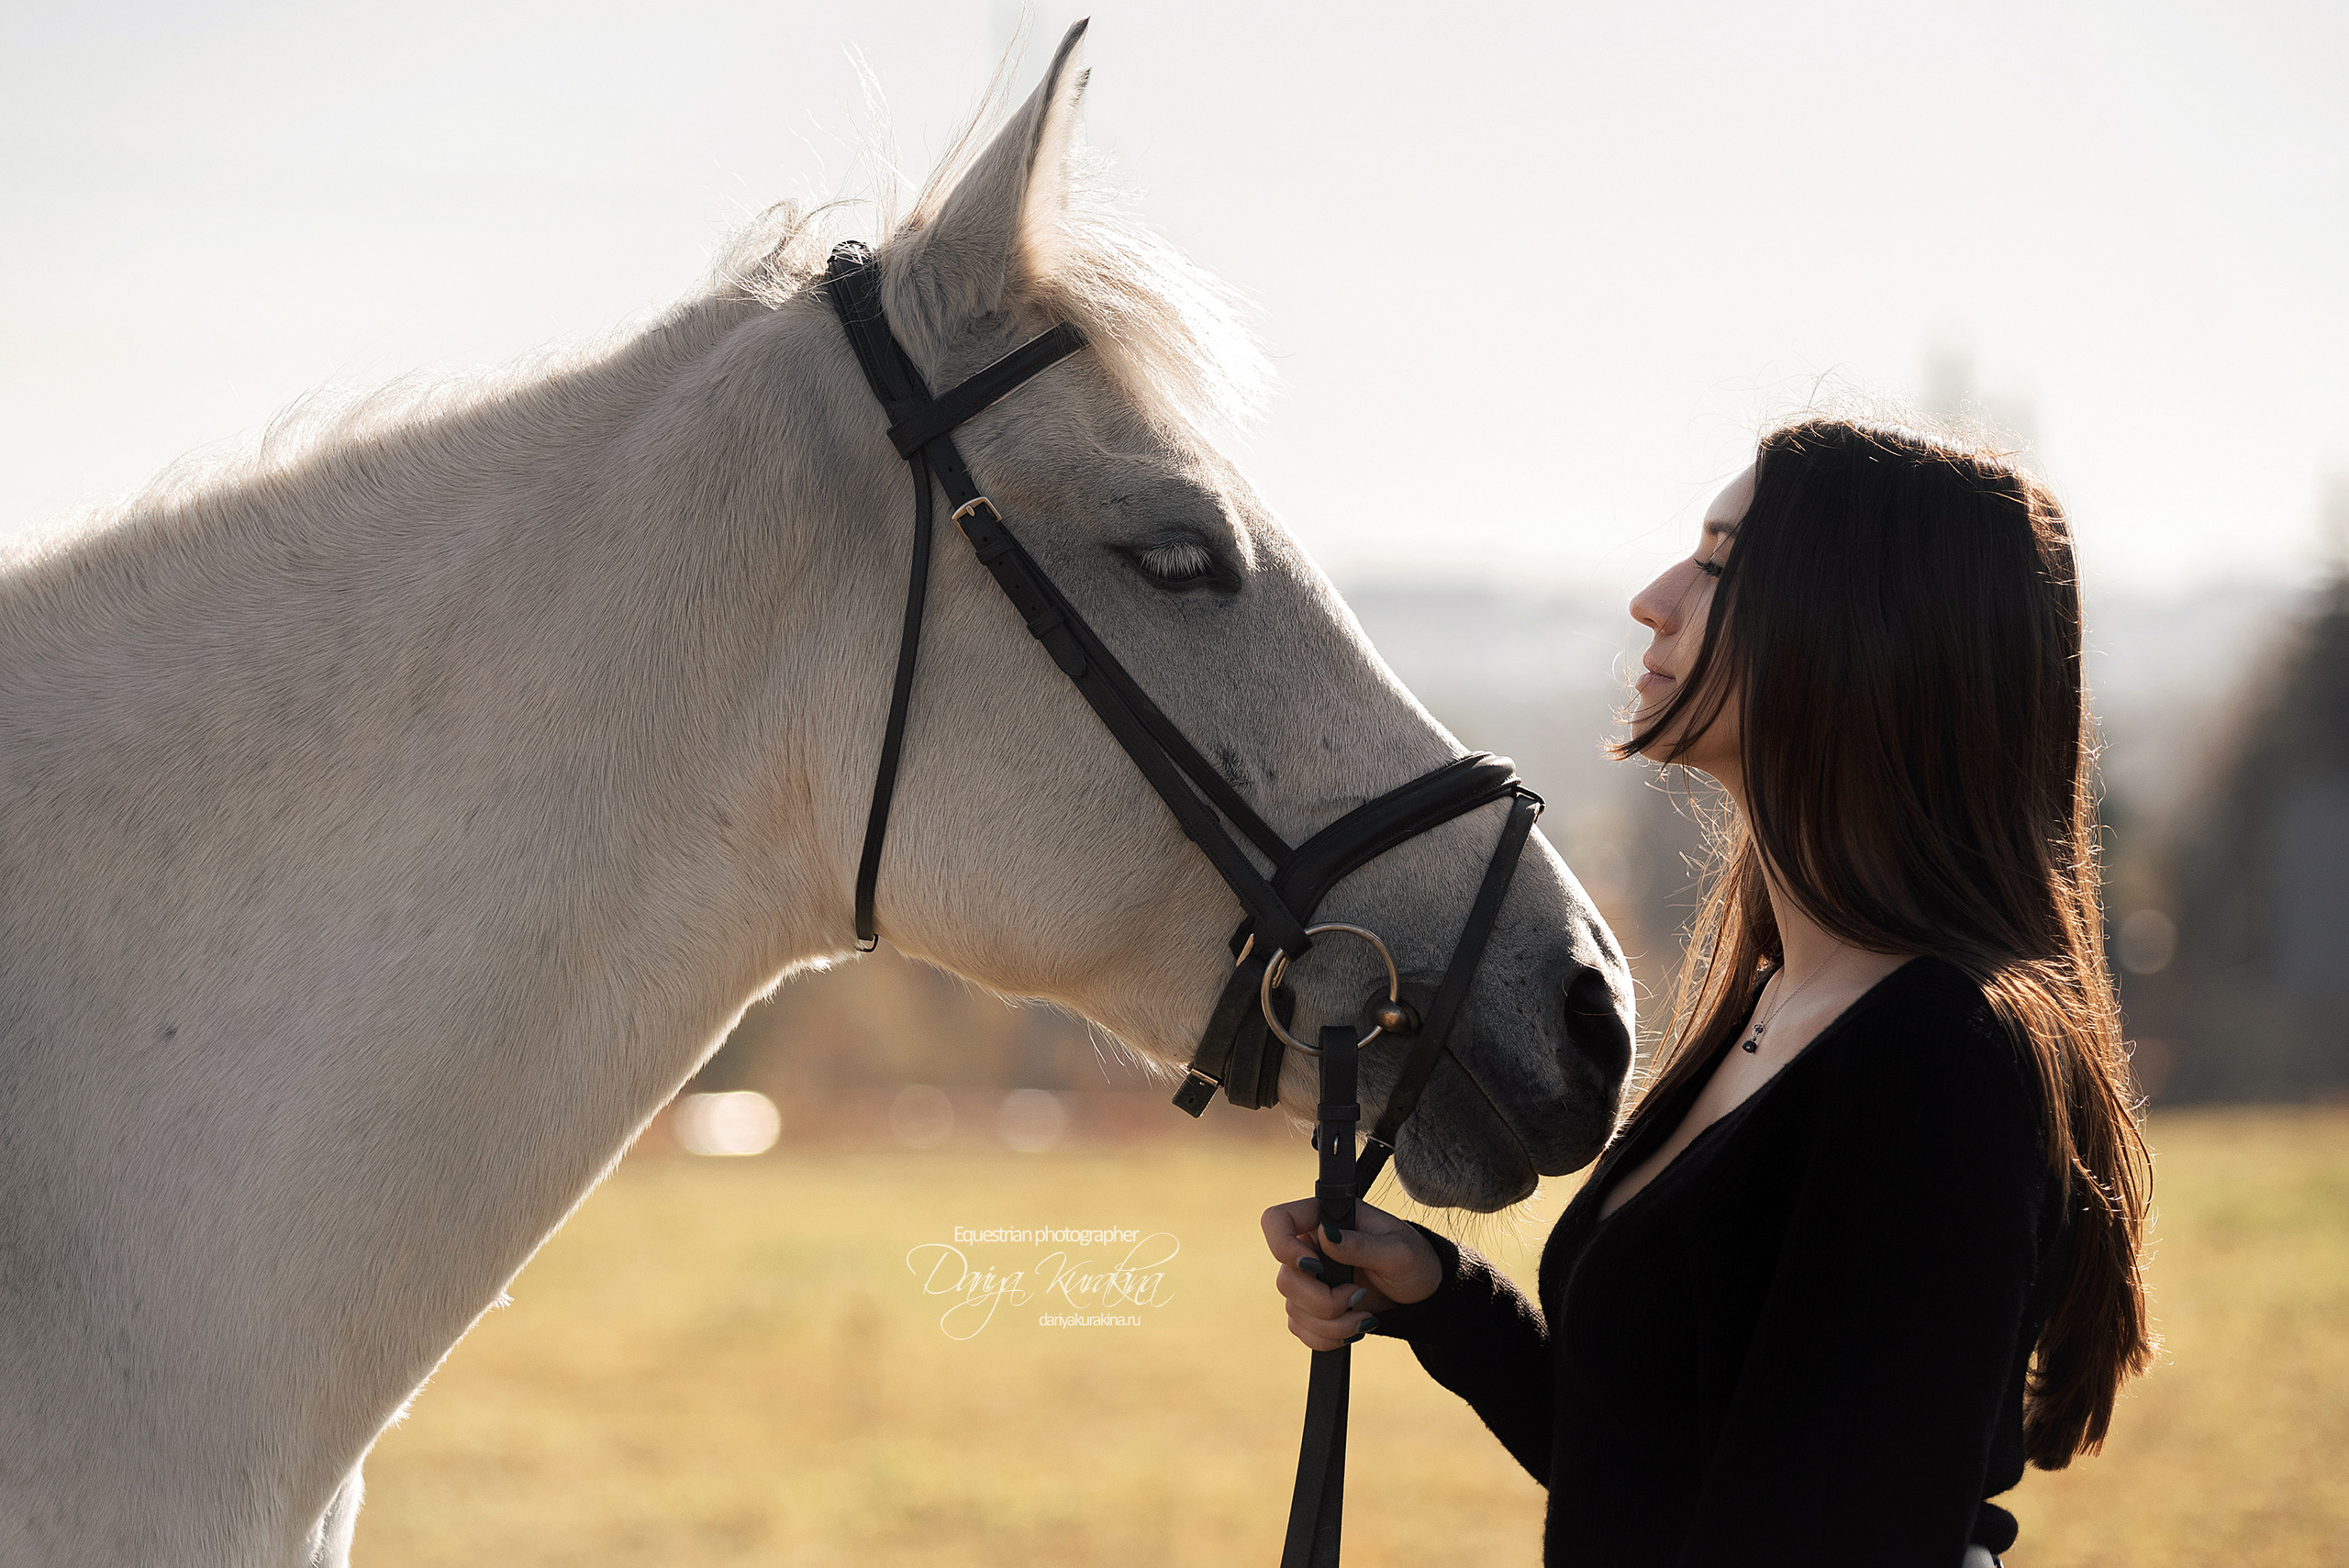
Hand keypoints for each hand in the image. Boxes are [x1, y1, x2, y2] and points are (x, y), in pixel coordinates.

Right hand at [1259, 1196, 1442, 1351]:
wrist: (1423, 1294)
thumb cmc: (1415, 1260)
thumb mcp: (1398, 1251)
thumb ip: (1362, 1245)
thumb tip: (1326, 1235)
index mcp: (1325, 1218)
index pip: (1276, 1220)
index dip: (1282, 1246)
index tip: (1317, 1268)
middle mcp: (1311, 1246)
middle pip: (1285, 1278)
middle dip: (1322, 1301)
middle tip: (1357, 1298)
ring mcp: (1309, 1278)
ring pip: (1292, 1309)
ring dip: (1330, 1324)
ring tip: (1364, 1320)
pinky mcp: (1312, 1307)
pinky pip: (1300, 1329)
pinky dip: (1326, 1337)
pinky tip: (1353, 1329)